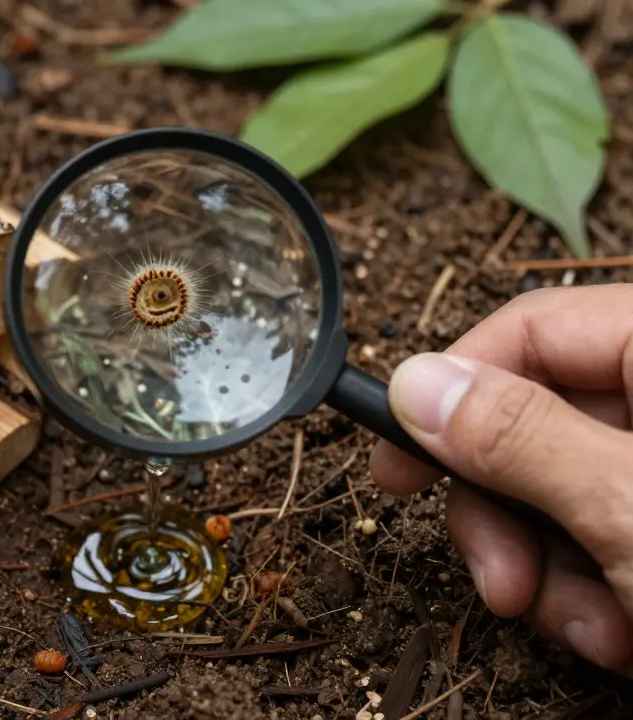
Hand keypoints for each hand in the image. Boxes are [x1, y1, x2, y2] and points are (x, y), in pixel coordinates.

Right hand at [371, 284, 632, 674]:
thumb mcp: (627, 504)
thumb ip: (519, 438)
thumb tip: (414, 384)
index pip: (532, 329)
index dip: (454, 391)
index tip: (396, 462)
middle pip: (533, 424)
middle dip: (504, 518)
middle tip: (501, 582)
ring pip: (558, 495)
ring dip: (549, 575)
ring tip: (592, 630)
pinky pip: (600, 541)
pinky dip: (597, 599)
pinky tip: (626, 638)